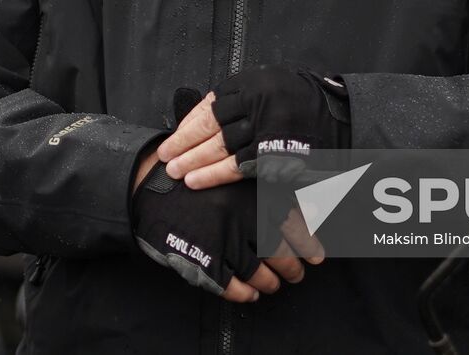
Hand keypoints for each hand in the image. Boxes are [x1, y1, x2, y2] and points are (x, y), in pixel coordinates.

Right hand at [132, 161, 317, 301]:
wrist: (151, 186)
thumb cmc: (197, 177)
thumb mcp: (236, 175)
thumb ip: (271, 188)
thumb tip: (314, 207)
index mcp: (255, 192)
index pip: (294, 223)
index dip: (308, 242)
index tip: (318, 255)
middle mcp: (245, 216)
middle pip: (282, 252)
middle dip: (293, 268)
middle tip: (298, 274)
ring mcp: (225, 240)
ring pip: (260, 273)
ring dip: (271, 283)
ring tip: (275, 284)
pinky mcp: (206, 260)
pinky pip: (233, 287)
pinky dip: (245, 293)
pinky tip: (250, 293)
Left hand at [158, 66, 348, 189]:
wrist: (342, 119)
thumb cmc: (302, 103)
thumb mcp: (269, 87)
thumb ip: (240, 99)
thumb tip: (202, 120)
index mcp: (253, 83)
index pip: (210, 104)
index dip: (189, 123)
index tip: (175, 135)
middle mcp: (258, 102)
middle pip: (210, 125)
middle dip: (184, 142)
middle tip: (165, 156)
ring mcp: (267, 128)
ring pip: (220, 147)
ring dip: (194, 161)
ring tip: (174, 171)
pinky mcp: (276, 153)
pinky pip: (239, 166)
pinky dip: (215, 175)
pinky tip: (197, 180)